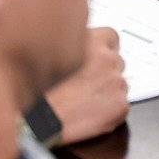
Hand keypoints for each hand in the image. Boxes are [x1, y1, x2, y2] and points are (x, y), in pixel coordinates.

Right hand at [44, 26, 128, 144]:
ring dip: (108, 90)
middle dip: (105, 71)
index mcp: (93, 41)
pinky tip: (90, 113)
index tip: (96, 58)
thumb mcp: (52, 50)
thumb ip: (74, 42)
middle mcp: (108, 59)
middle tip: (86, 84)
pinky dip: (110, 109)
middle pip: (116, 61)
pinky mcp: (120, 105)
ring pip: (119, 83)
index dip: (103, 49)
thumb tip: (80, 41)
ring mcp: (117, 82)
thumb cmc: (38, 90)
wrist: (37, 121)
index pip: (111, 37)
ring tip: (84, 100)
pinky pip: (121, 104)